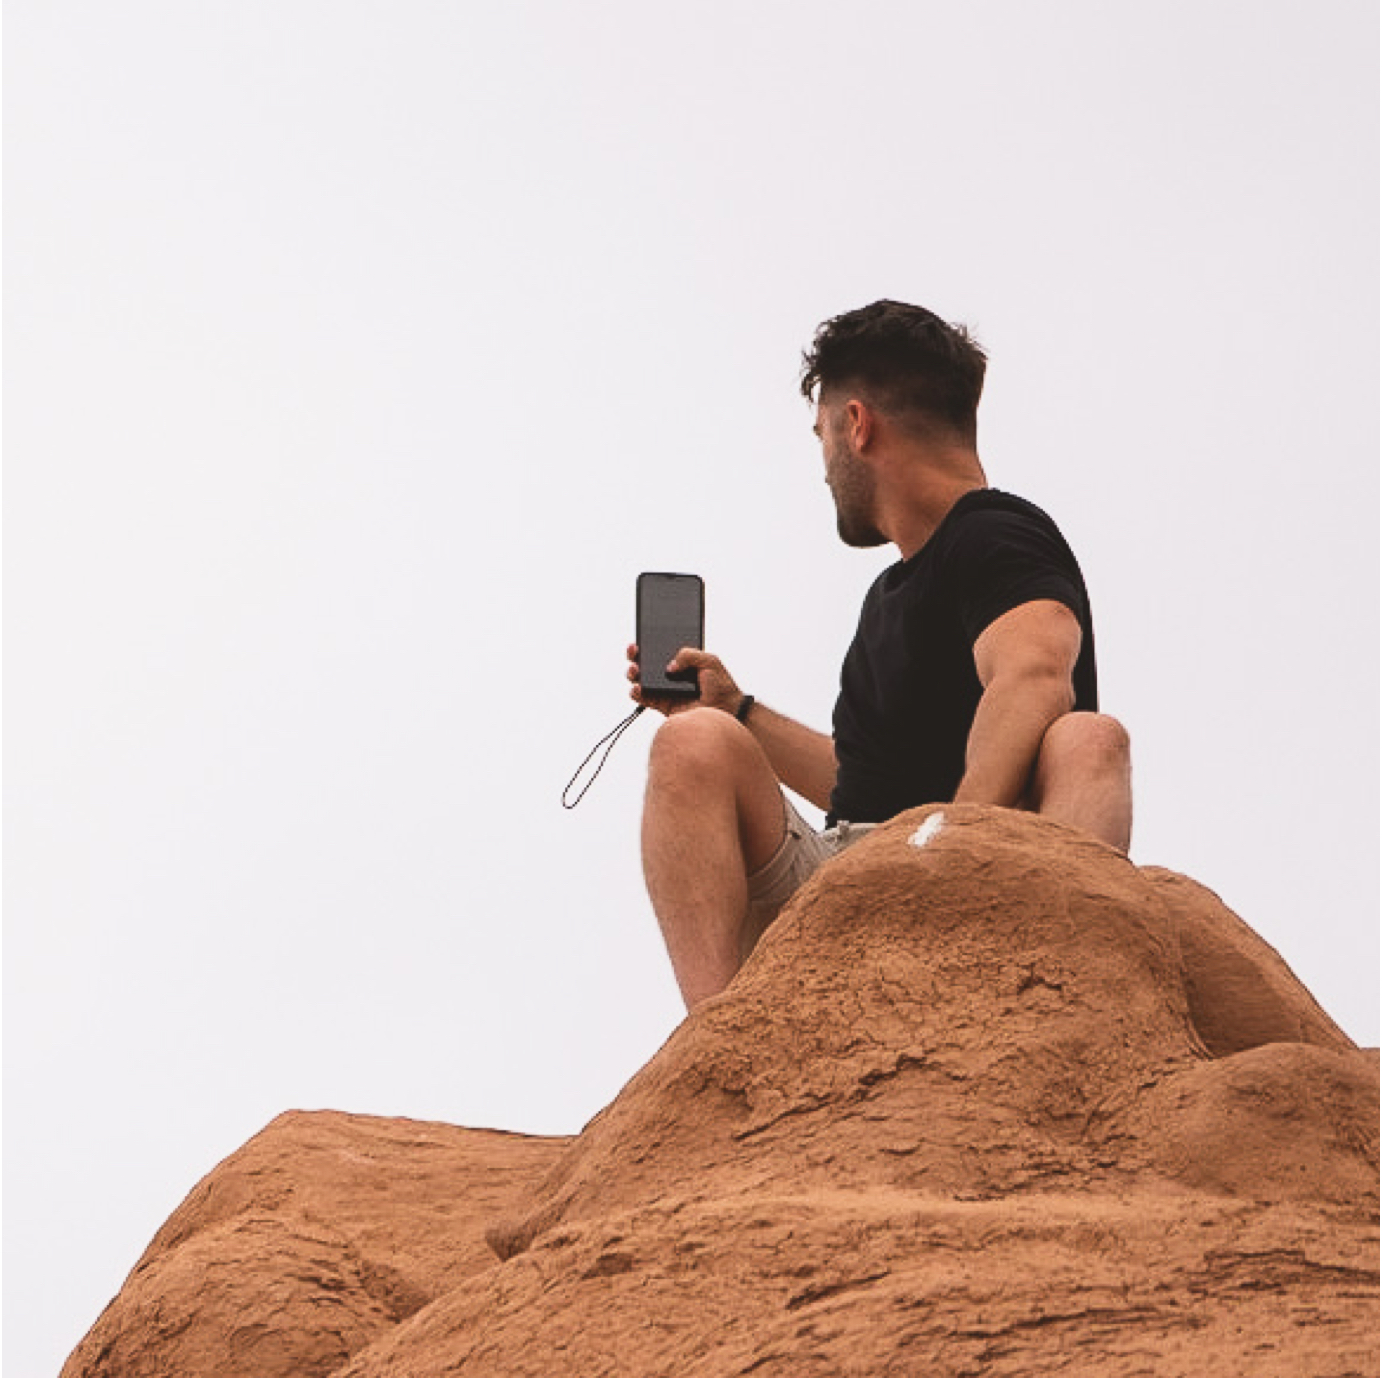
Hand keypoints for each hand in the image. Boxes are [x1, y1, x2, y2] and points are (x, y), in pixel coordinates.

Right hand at [626, 644, 744, 717]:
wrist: (726, 710)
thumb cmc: (722, 685)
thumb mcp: (709, 660)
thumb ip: (689, 655)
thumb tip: (669, 666)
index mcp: (681, 660)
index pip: (660, 648)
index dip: (649, 641)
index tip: (642, 635)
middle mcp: (670, 674)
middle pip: (646, 661)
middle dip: (635, 654)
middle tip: (634, 649)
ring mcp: (665, 689)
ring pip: (641, 679)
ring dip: (632, 672)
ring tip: (635, 670)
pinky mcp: (662, 704)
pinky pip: (643, 698)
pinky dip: (636, 693)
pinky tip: (638, 688)